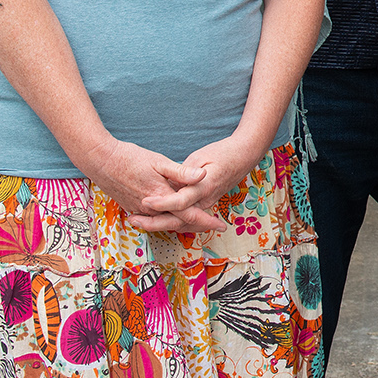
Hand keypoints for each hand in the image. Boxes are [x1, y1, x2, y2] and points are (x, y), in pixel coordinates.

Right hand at [79, 137, 207, 223]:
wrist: (100, 161)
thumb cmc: (130, 158)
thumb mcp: (158, 161)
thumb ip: (181, 172)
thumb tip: (203, 175)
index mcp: (161, 197)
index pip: (189, 214)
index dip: (206, 220)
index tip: (220, 225)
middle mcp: (151, 209)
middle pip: (179, 223)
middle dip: (197, 226)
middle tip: (214, 226)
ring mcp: (139, 210)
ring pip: (165, 222)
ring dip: (182, 223)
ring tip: (199, 222)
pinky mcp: (131, 208)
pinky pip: (153, 219)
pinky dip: (166, 219)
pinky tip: (173, 215)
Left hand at [130, 136, 269, 232]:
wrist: (244, 156)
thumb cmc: (223, 153)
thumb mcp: (202, 156)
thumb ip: (184, 172)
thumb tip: (171, 184)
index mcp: (204, 187)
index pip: (181, 202)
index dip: (162, 203)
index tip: (145, 201)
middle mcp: (205, 201)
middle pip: (178, 220)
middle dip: (154, 222)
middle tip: (133, 219)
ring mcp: (205, 205)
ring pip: (181, 223)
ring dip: (158, 224)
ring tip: (137, 220)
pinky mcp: (203, 204)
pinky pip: (185, 220)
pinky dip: (169, 222)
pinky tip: (153, 218)